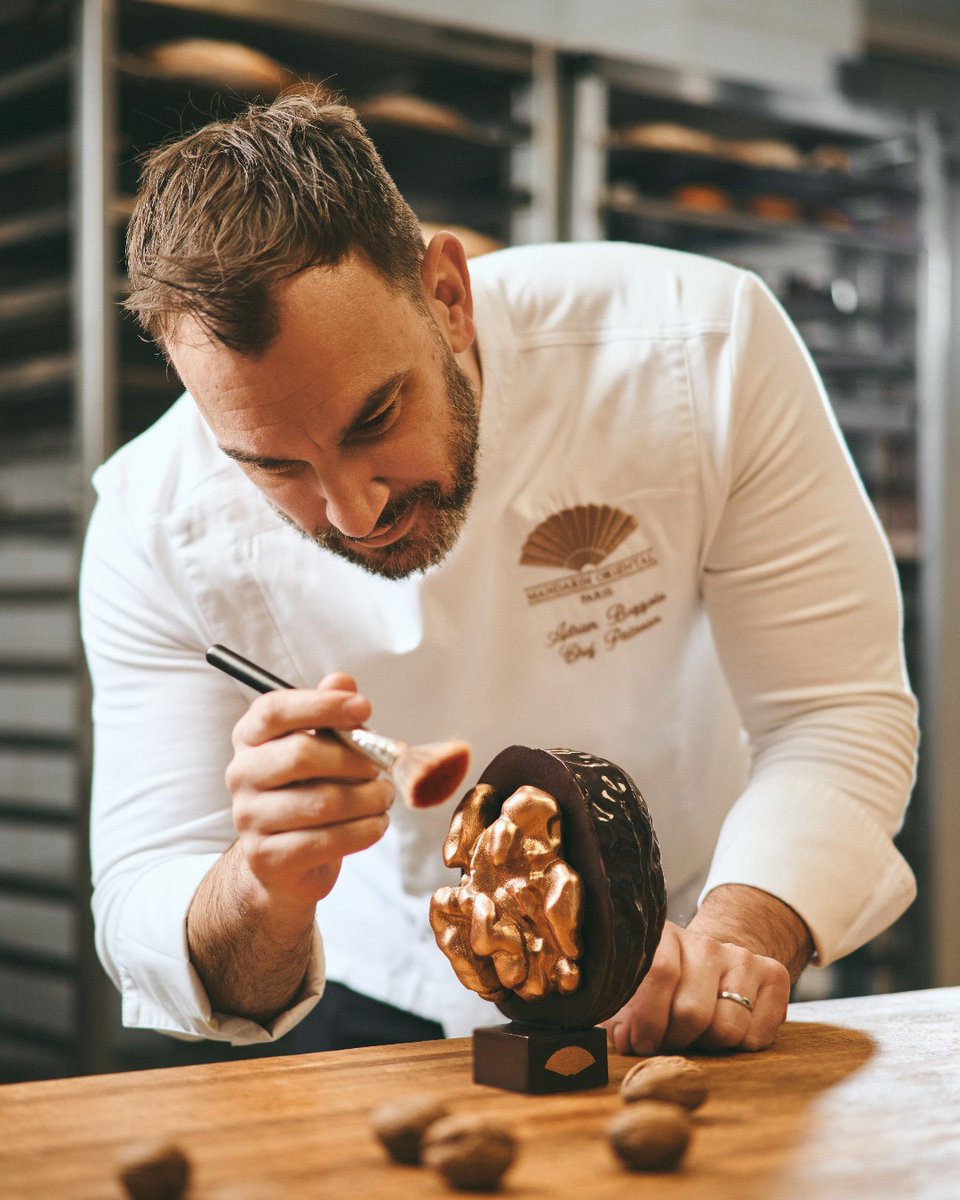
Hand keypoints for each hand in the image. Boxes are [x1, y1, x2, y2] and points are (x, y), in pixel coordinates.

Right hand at [225, 672, 392, 909]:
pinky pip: (325, 841)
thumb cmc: (309, 789)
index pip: (275, 710)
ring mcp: (248, 818)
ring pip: (321, 801)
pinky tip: (376, 824)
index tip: (365, 707)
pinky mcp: (266, 857)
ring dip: (367, 798)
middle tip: (379, 767)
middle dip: (353, 758)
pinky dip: (363, 831)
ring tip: (384, 796)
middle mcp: (241, 774)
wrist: (287, 859)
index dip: (322, 704)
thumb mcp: (320, 745)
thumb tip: (343, 681)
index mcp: (250, 737)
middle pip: (301, 754)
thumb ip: (329, 713)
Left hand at [602, 920, 790, 1054]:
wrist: (707, 968)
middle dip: (676, 1040)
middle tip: (668, 1042)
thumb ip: (621, 1015)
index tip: (637, 1043)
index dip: (648, 1020)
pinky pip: (758, 1035)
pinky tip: (725, 1031)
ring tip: (696, 1037)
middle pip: (693, 1011)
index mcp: (665, 936)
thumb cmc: (662, 990)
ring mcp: (742, 957)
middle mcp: (706, 943)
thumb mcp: (632, 995)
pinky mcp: (773, 975)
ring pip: (728, 1026)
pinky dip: (741, 1047)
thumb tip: (625, 1039)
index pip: (661, 973)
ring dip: (708, 1045)